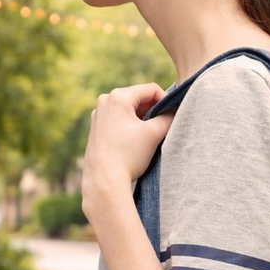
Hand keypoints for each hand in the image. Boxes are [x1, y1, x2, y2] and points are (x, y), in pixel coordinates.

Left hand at [81, 82, 174, 219]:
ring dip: (142, 120)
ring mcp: (98, 115)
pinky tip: (134, 144)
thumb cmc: (128, 155)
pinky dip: (130, 127)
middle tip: (162, 128)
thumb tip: (174, 112)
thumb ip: (168, 118)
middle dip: (152, 111)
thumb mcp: (153, 134)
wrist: (104, 179)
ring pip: (128, 111)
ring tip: (148, 138)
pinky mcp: (96, 129)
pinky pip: (118, 121)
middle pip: (138, 99)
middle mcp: (105, 101)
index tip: (172, 116)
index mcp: (118, 97)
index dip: (166, 101)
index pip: (150, 90)